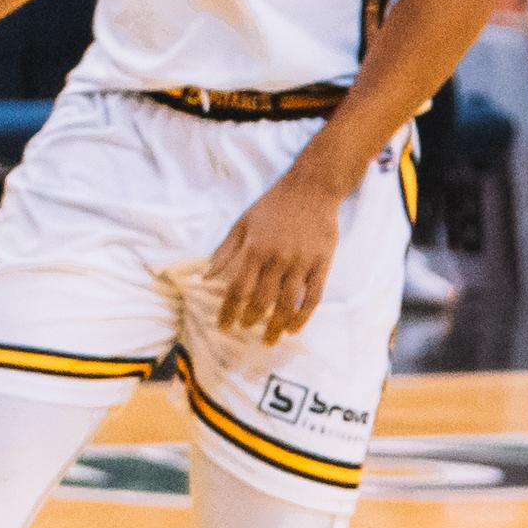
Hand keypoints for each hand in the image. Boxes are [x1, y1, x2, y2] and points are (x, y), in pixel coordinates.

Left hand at [201, 164, 349, 344]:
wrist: (312, 189)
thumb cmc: (273, 206)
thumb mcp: (243, 223)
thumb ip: (225, 251)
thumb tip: (205, 276)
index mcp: (255, 249)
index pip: (238, 289)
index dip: (229, 311)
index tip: (224, 326)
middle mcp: (278, 259)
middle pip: (262, 300)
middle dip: (251, 320)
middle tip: (246, 332)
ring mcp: (302, 263)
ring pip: (287, 303)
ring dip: (277, 325)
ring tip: (269, 339)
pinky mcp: (322, 264)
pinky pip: (313, 297)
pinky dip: (303, 316)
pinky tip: (295, 328)